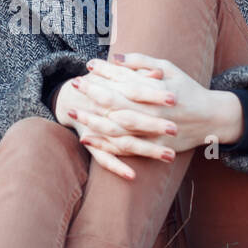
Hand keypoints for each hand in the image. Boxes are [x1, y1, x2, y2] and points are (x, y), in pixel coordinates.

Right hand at [54, 72, 178, 180]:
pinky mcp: (93, 146)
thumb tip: (158, 74)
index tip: (174, 98)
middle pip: (131, 119)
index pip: (135, 92)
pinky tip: (132, 176)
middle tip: (175, 129)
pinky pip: (104, 159)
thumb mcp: (116, 74)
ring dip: (146, 150)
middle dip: (153, 125)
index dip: (153, 95)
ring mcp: (98, 131)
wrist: (72, 98)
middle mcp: (105, 113)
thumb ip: (136, 71)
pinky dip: (117, 167)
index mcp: (111, 92)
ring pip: (124, 142)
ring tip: (170, 156)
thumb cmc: (101, 84)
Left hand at [74, 52, 244, 153]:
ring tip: (73, 113)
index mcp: (156, 90)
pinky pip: (125, 148)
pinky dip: (104, 144)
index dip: (105, 72)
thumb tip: (115, 57)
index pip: (124, 79)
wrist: (212, 119)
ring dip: (92, 120)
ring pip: (116, 128)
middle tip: (74, 86)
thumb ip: (142, 62)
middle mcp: (152, 111)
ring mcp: (152, 131)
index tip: (88, 65)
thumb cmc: (188, 89)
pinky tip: (87, 138)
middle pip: (116, 103)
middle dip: (92, 94)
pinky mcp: (153, 147)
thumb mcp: (169, 69)